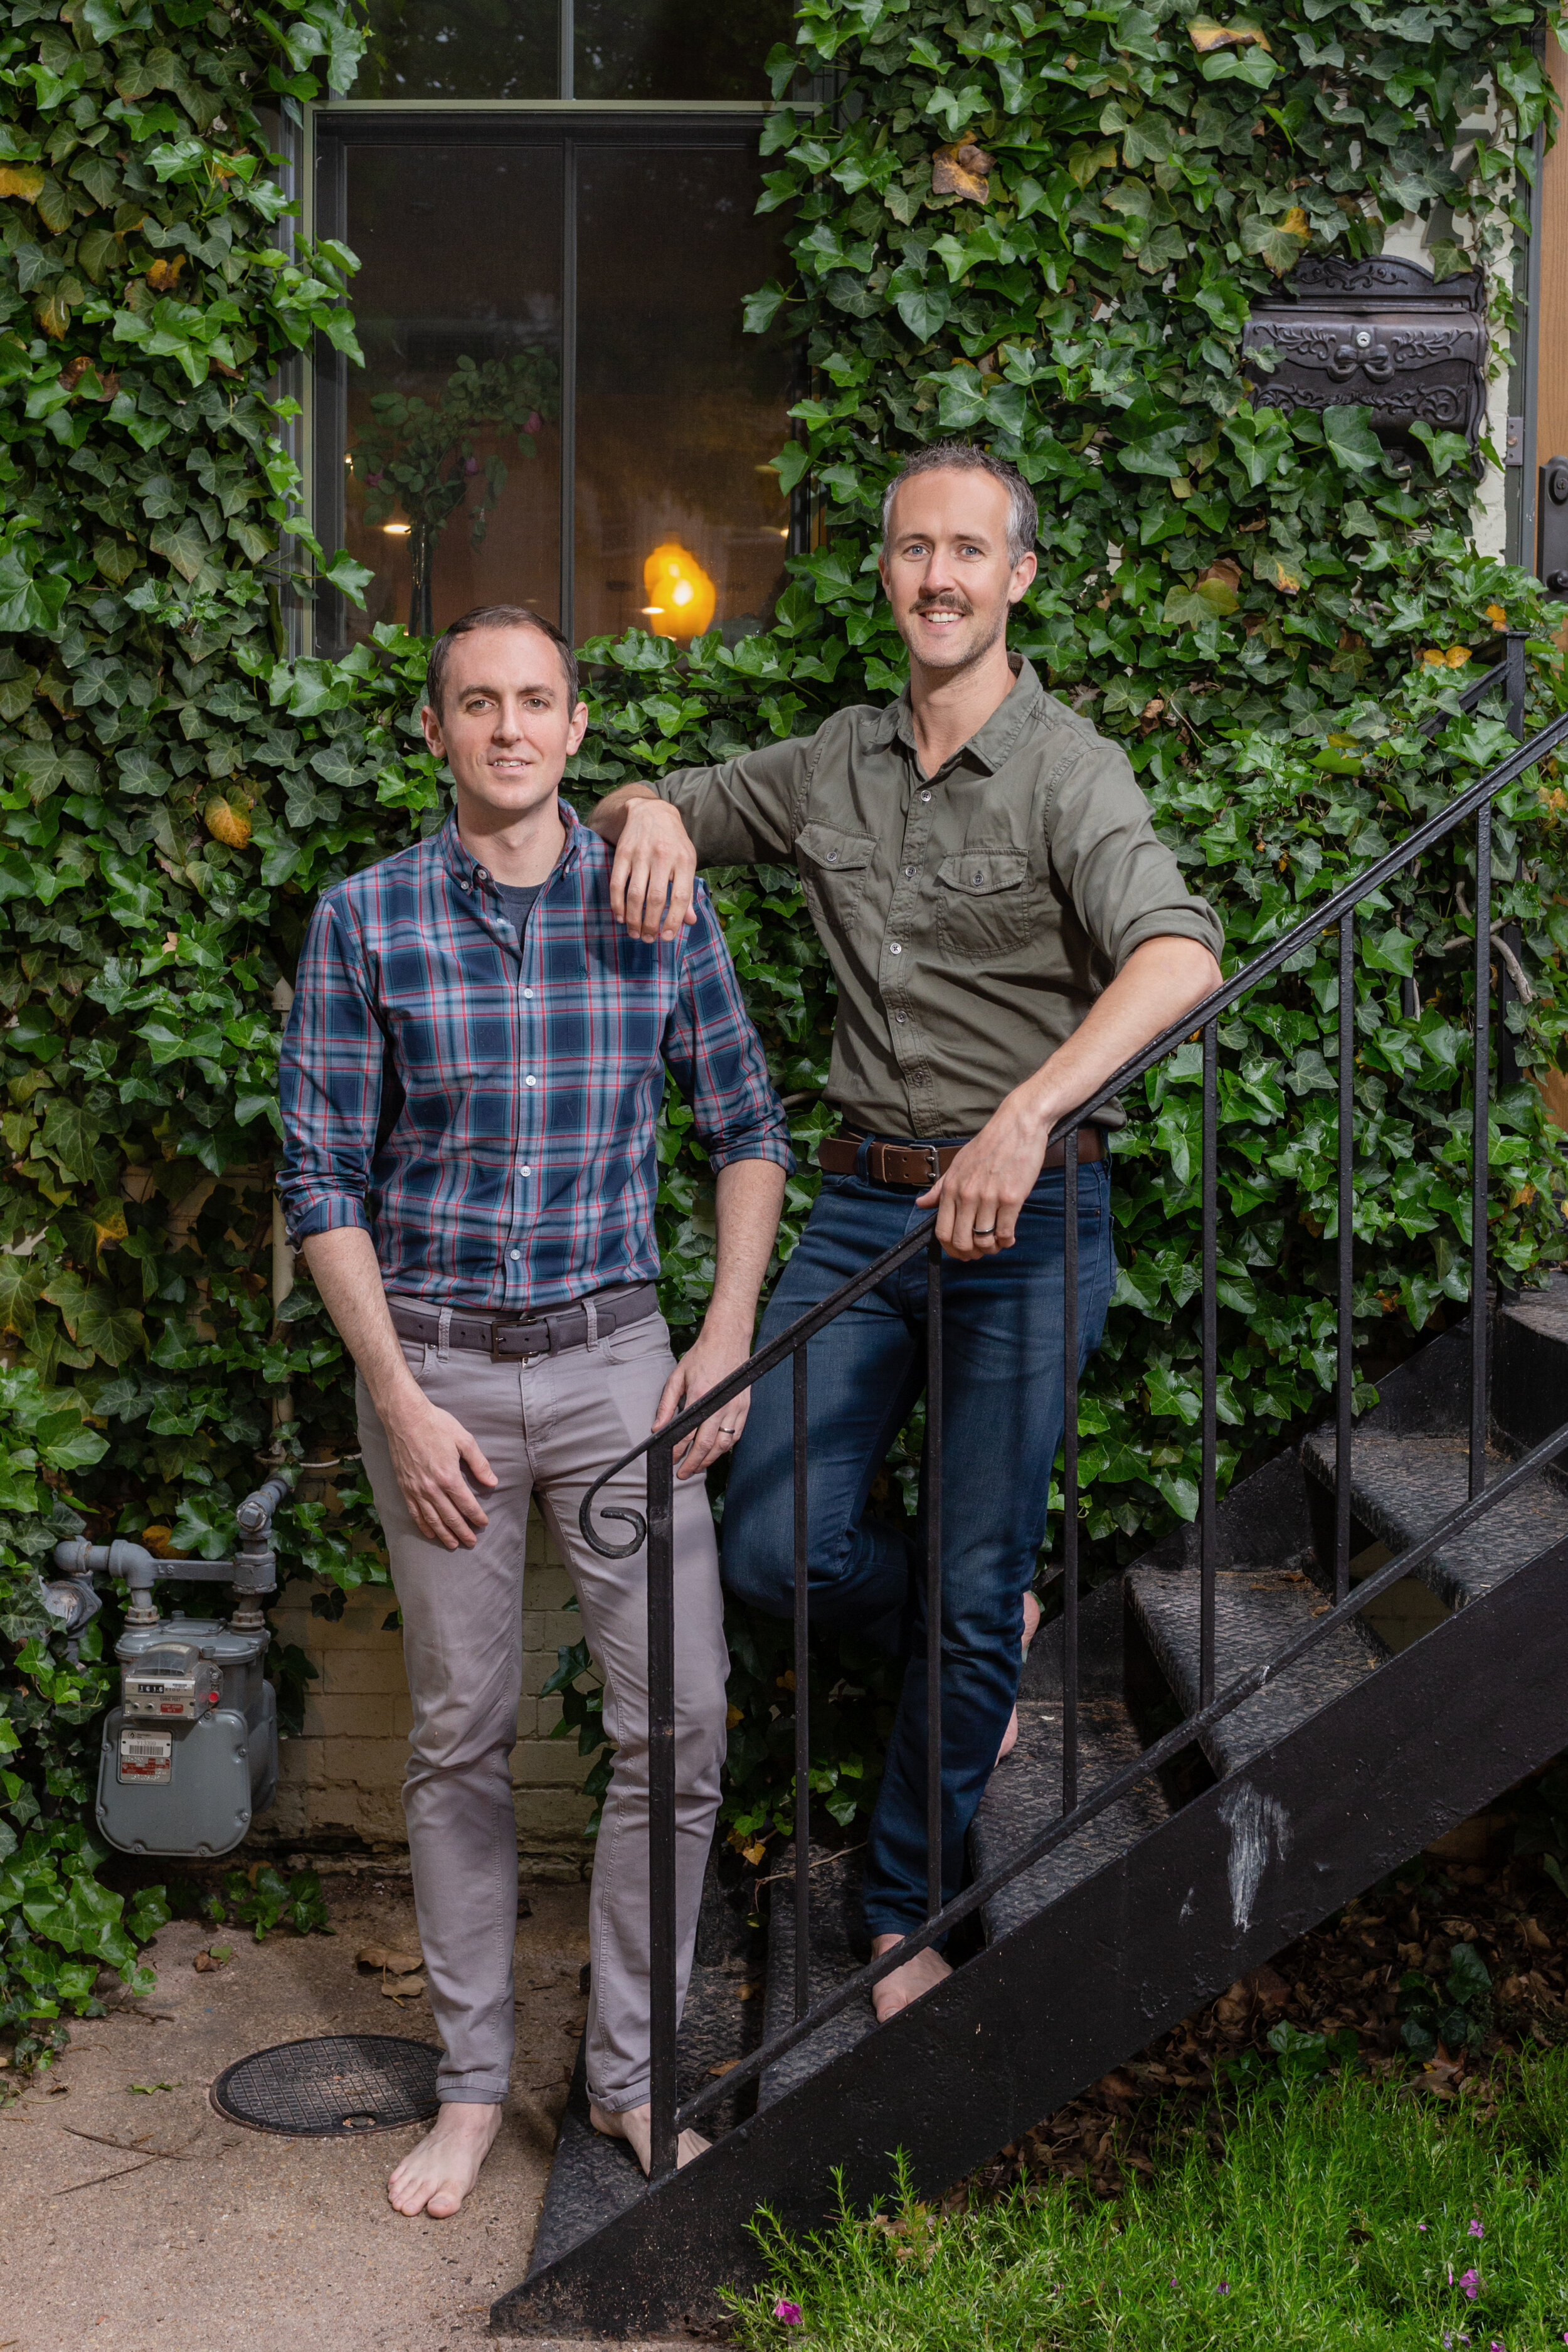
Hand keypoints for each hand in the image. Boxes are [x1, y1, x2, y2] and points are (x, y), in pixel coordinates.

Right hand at [382, 1385, 497, 1547]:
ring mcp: (416, 1489)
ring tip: (453, 1544)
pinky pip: (415, 1512)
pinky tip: (430, 1533)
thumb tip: (492, 1482)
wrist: (405, 1418)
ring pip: (432, 1519)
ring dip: (444, 1534)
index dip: (476, 1516)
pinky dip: (423, 1525)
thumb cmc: (437, 1425)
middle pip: (450, 1517)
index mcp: (449, 1476)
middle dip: (462, 1532)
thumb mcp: (464, 1440)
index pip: (466, 1504)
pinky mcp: (404, 1487)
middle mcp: (431, 1488)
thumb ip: (479, 1464)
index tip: (484, 1524)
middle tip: (471, 1542)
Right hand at [608, 797, 698, 942]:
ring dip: (633, 918)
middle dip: (651, 924)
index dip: (673, 920)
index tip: (667, 937)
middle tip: (648, 939)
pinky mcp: (623, 852)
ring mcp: (641, 854)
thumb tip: (690, 921)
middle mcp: (663, 856)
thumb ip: (688, 892)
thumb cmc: (673, 842)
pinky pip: (617, 882)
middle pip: (656, 898)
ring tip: (634, 933)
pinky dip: (617, 903)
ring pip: (635, 893)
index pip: (680, 896)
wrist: (652, 811)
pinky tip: (621, 916)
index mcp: (684, 860)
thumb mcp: (687, 862)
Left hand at [652, 1327, 754, 1481]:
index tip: (671, 1459)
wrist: (728, 1339)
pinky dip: (726, 1446)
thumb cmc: (702, 1355)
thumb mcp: (677, 1377)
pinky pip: (736, 1434)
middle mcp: (720, 1404)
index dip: (678, 1450)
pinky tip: (716, 1451)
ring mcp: (735, 1406)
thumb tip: (658, 1427)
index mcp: (701, 1396)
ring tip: (698, 1467)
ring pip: (724, 1443)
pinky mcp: (744, 1406)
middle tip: (683, 1473)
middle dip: (694, 1463)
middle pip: (707, 1444)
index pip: (687, 1433)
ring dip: (710, 1459)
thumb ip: (667, 1404)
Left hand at [917, 1092, 1052, 1260]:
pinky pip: (1005, 1232)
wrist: (1017, 1125)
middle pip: (961, 1242)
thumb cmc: (989, 1144)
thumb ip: (940, 1188)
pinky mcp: (1012, 1198)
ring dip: (991, 1249)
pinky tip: (1009, 1237)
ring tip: (997, 1243)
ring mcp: (989, 1197)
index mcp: (951, 1188)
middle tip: (980, 1252)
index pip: (942, 1232)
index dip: (951, 1249)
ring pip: (984, 1241)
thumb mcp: (958, 1164)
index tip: (961, 1252)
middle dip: (971, 1254)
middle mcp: (967, 1195)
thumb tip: (921, 1204)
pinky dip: (1006, 1241)